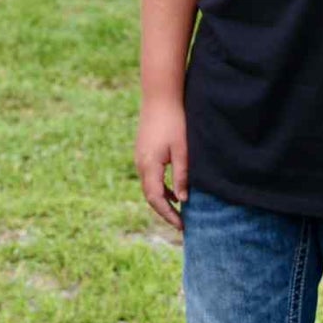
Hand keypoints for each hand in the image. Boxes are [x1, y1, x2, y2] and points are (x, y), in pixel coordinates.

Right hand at [134, 100, 187, 229]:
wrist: (159, 97)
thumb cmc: (174, 121)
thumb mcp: (182, 150)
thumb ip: (182, 175)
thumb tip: (183, 200)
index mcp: (149, 165)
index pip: (157, 199)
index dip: (168, 214)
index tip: (182, 226)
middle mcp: (140, 164)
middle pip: (150, 196)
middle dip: (164, 211)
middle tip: (181, 224)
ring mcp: (139, 158)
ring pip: (149, 187)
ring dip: (162, 200)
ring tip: (179, 211)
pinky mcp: (142, 152)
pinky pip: (149, 177)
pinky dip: (160, 188)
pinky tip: (174, 191)